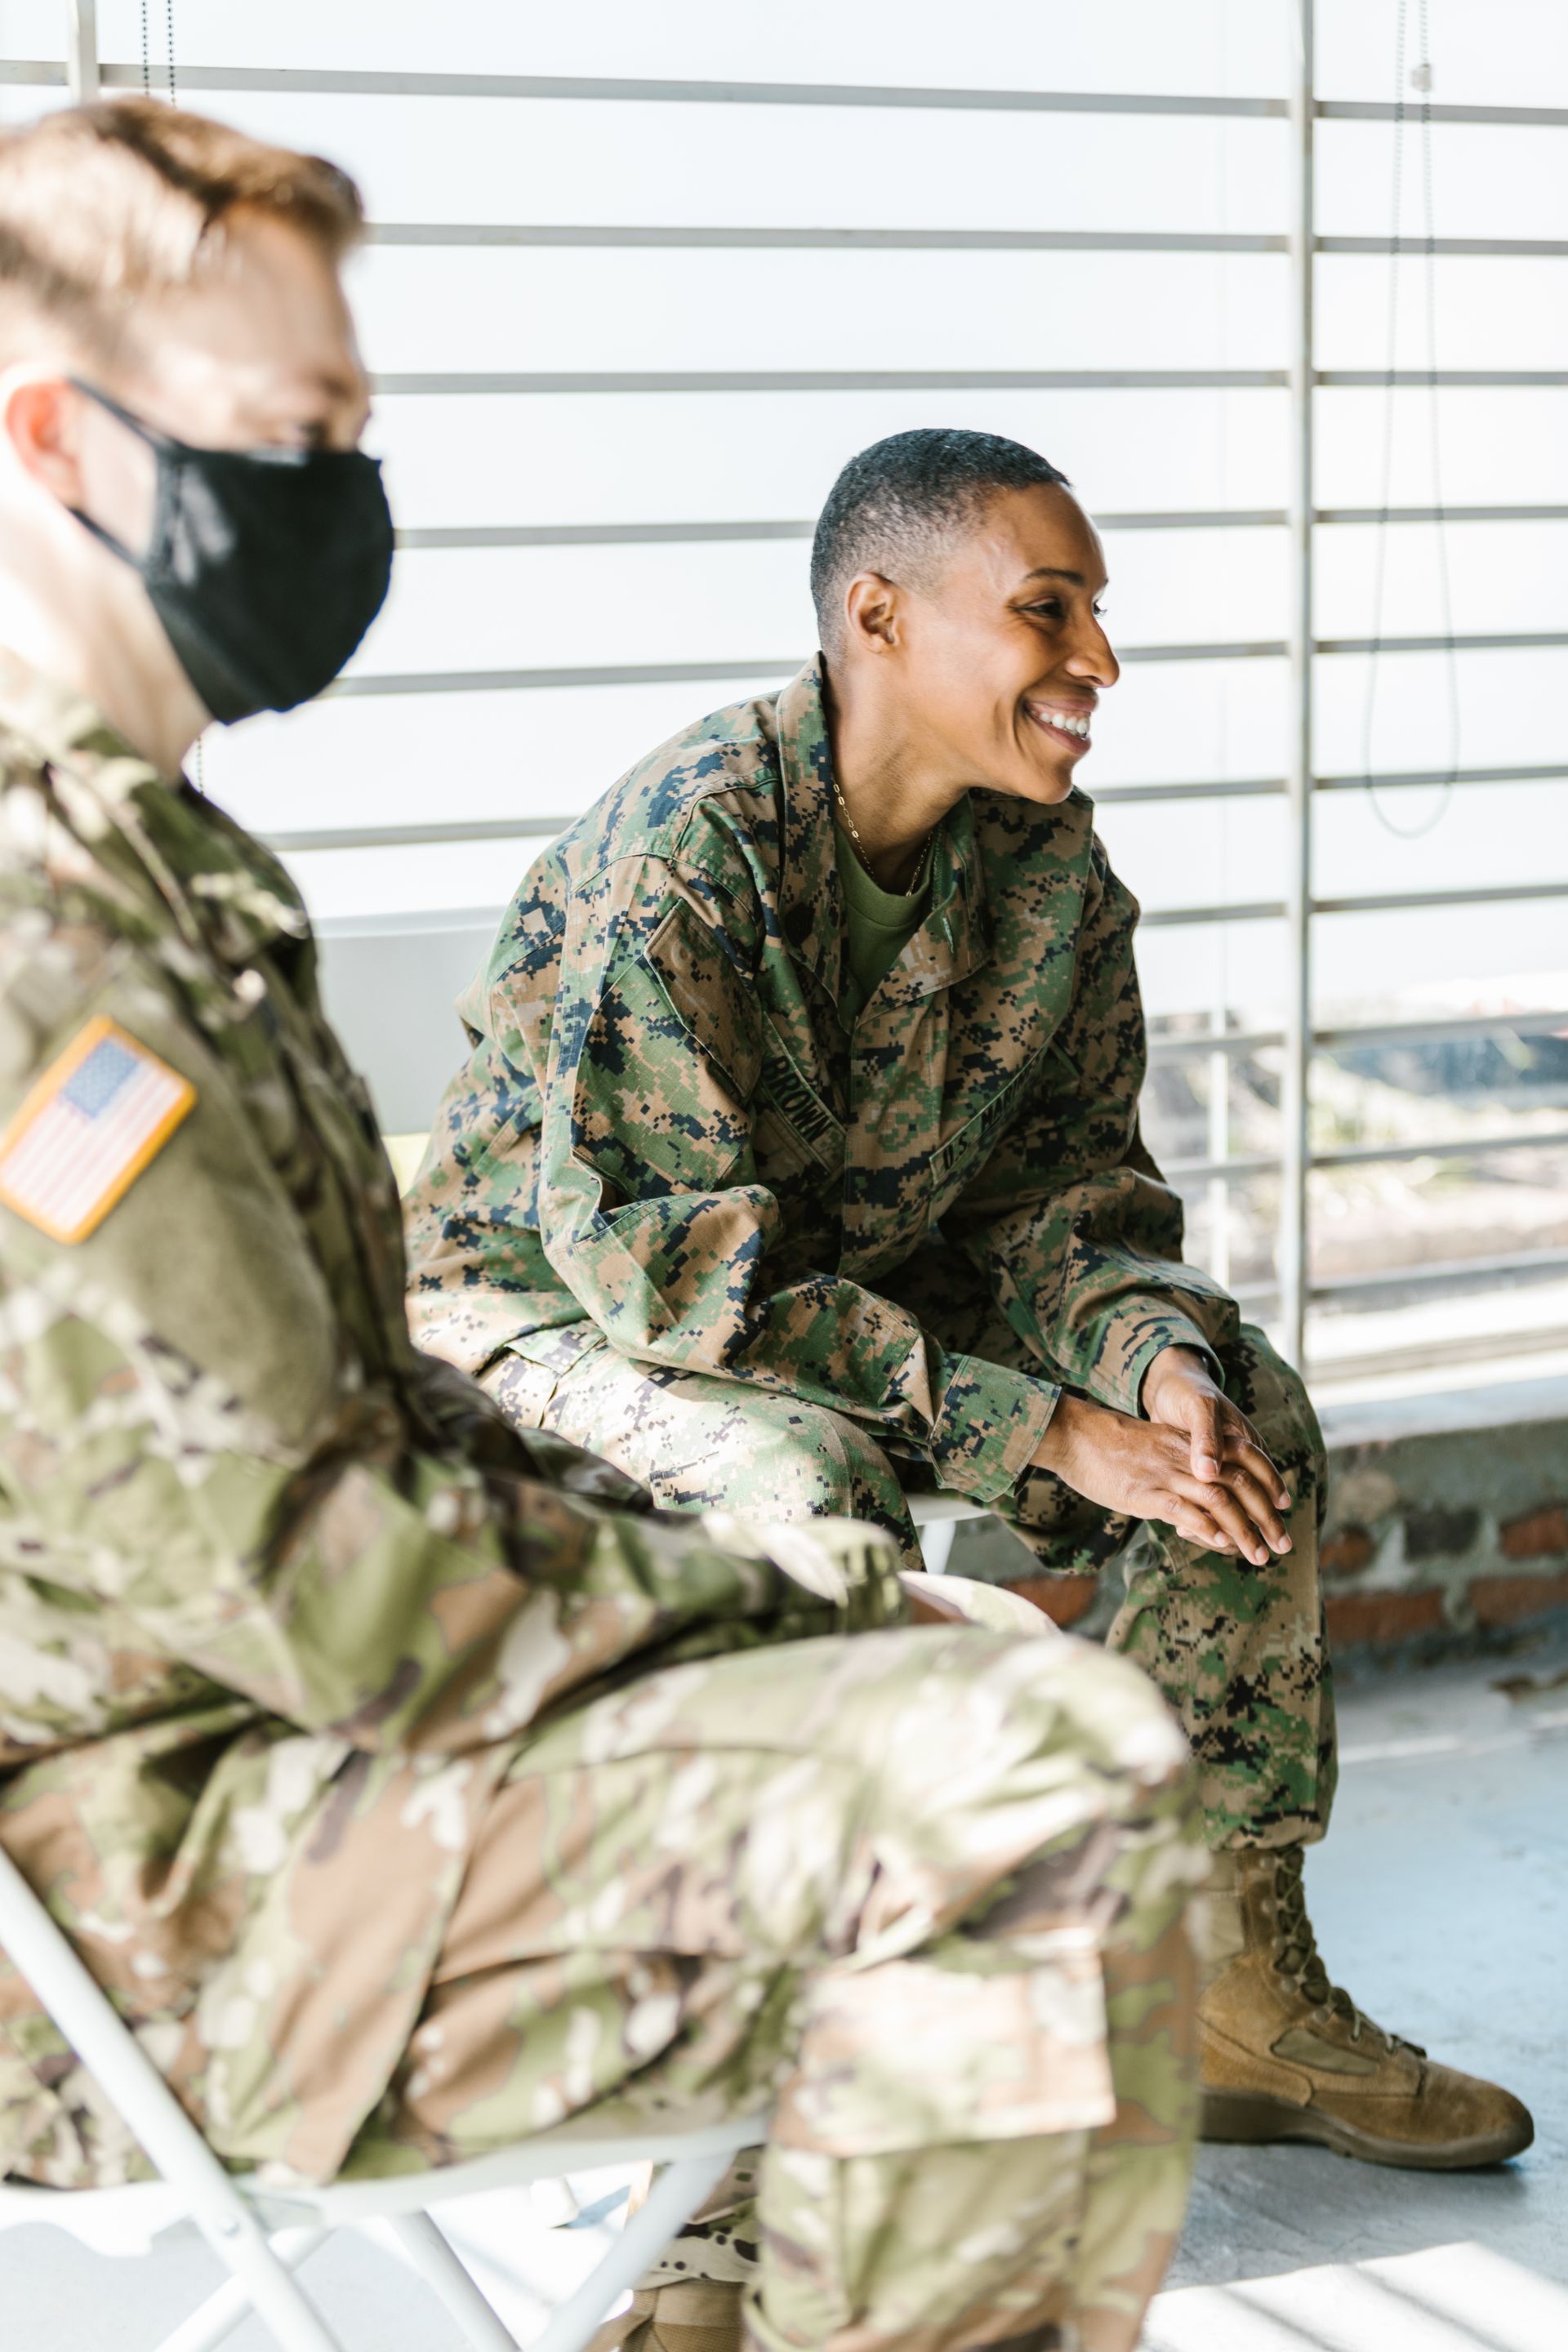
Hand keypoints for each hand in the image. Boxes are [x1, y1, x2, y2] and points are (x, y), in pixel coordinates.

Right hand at [1031, 1370, 1291, 1565]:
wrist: (1075, 1434)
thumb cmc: (1111, 1446)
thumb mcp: (1156, 1448)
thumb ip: (1181, 1468)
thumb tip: (1197, 1502)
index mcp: (1191, 1443)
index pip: (1246, 1458)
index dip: (1271, 1481)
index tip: (1285, 1506)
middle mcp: (1187, 1457)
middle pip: (1242, 1483)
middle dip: (1267, 1517)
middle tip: (1283, 1545)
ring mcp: (1167, 1474)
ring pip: (1220, 1501)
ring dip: (1245, 1532)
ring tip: (1259, 1557)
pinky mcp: (1144, 1493)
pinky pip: (1184, 1511)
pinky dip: (1208, 1529)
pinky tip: (1222, 1545)